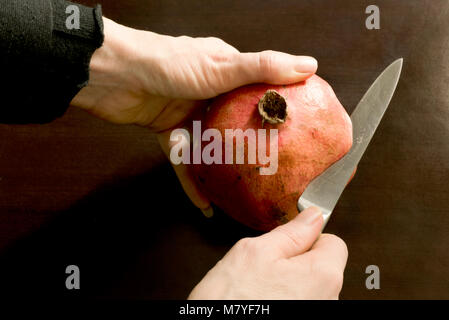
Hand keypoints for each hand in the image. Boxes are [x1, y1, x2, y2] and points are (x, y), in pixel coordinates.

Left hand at [71, 17, 317, 212]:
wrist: (114, 76)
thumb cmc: (166, 62)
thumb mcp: (222, 65)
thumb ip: (263, 68)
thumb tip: (307, 65)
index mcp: (225, 70)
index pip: (260, 87)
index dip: (278, 105)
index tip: (297, 126)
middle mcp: (209, 91)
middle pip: (237, 122)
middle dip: (252, 144)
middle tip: (272, 168)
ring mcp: (188, 112)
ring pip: (212, 146)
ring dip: (224, 168)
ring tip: (243, 190)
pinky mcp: (169, 131)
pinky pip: (186, 161)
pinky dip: (194, 181)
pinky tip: (205, 201)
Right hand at [188, 207, 347, 299]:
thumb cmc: (232, 301)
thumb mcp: (254, 252)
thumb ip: (290, 232)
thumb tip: (312, 217)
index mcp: (322, 275)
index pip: (333, 242)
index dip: (307, 238)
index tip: (286, 244)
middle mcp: (328, 300)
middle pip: (320, 267)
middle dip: (294, 262)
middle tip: (264, 268)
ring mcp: (316, 315)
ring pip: (307, 287)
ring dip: (287, 284)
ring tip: (259, 290)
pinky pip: (298, 302)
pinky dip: (282, 301)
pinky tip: (262, 304)